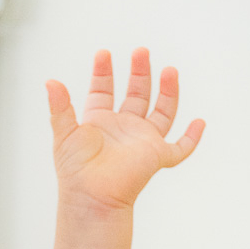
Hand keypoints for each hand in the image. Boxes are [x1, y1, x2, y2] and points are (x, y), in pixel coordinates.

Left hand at [46, 48, 204, 212]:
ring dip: (168, 91)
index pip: (103, 90)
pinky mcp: (157, 156)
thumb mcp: (64, 133)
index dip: (104, 72)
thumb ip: (59, 106)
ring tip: (169, 69)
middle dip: (140, 72)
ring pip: (162, 111)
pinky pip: (180, 148)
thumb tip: (50, 81)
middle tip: (140, 51)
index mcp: (99, 122)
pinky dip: (191, 137)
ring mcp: (142, 141)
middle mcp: (123, 128)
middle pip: (137, 94)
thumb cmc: (75, 171)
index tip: (103, 54)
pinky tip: (199, 122)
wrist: (91, 197)